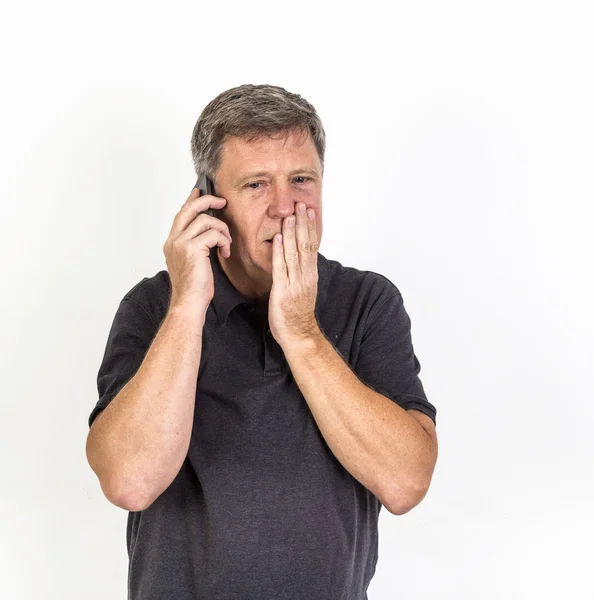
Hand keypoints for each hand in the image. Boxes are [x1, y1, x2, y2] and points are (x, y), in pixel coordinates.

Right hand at [163, 185, 231, 310]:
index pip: (181, 214)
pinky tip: (225, 253)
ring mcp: (181, 243)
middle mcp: (173, 240)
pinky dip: (224, 241)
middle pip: (190, 208)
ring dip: (223, 230)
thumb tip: (209, 232)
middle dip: (208, 200)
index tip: (200, 191)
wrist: (189, 303)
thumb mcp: (193, 262)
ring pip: (206, 220)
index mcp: (172, 242)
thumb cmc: (194, 287)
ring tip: (226, 244)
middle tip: (223, 202)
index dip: (192, 200)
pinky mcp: (192, 249)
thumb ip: (196, 245)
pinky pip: (214, 234)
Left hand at [268, 202, 320, 347]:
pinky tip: (277, 238)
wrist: (299, 335)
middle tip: (301, 205)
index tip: (308, 210)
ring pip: (294, 253)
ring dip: (291, 233)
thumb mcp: (303, 288)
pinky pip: (281, 268)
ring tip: (289, 216)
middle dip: (303, 224)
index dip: (310, 227)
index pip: (312, 245)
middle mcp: (305, 276)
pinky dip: (279, 252)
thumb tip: (297, 256)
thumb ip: (300, 272)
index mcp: (311, 274)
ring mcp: (295, 283)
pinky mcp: (282, 291)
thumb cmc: (298, 314)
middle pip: (305, 245)